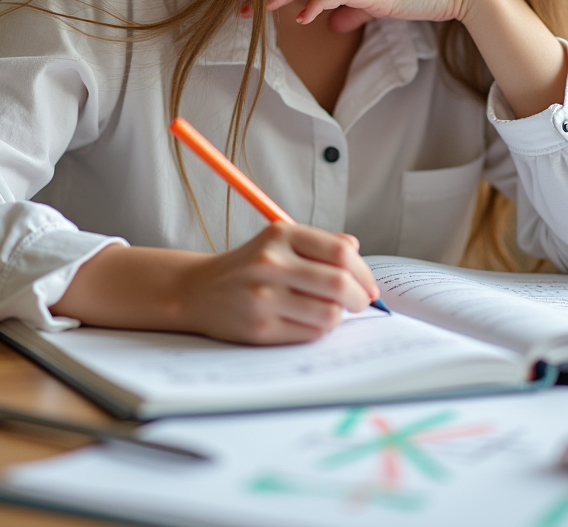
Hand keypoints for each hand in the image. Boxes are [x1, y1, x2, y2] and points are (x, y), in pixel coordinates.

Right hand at [175, 223, 379, 343]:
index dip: (364, 271)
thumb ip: (319, 243)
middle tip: (362, 302)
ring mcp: (264, 297)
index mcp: (280, 235)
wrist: (198, 290)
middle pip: (340, 283)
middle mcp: (271, 263)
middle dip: (361, 297)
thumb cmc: (248, 266)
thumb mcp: (279, 241)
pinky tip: (309, 321)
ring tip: (331, 311)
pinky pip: (310, 333)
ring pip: (330, 313)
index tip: (368, 284)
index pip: (340, 252)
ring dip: (339, 315)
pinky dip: (319, 329)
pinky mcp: (260, 328)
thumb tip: (356, 251)